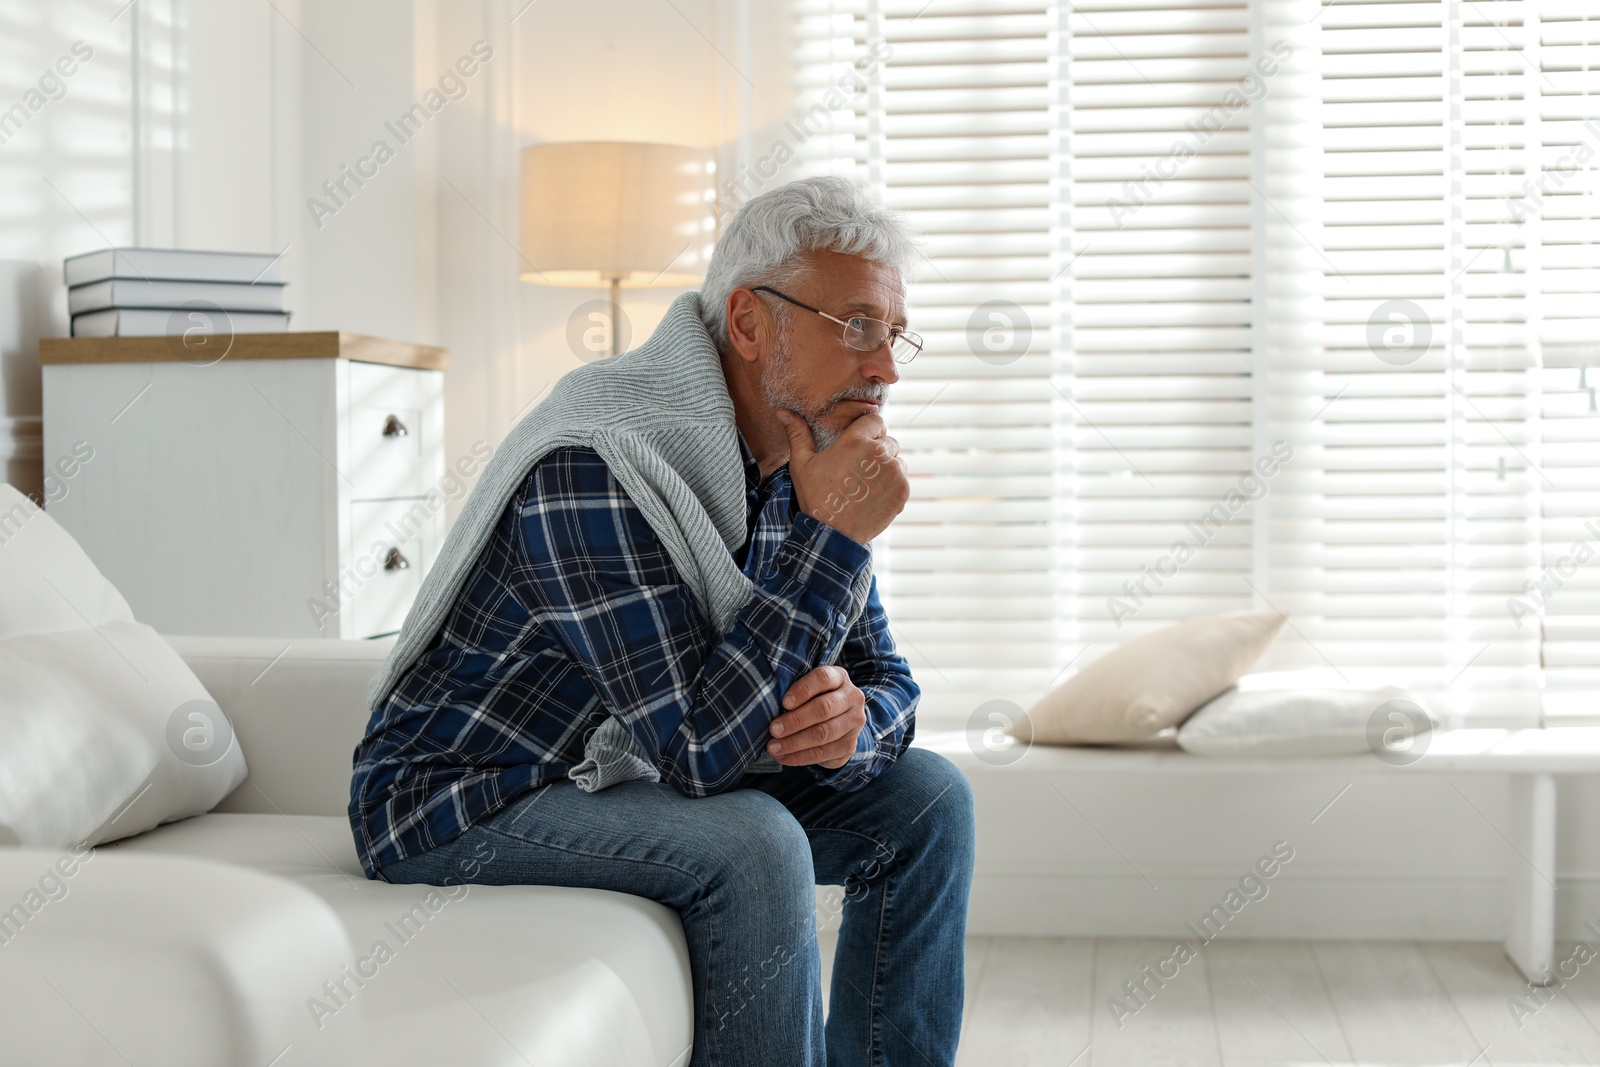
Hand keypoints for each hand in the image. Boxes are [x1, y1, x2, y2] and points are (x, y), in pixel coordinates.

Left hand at [767, 665, 865, 769]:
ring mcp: (854, 723)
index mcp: (840, 677)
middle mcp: (852, 698)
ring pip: (823, 734)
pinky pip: (823, 753)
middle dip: (795, 721)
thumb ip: (795, 691)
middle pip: (823, 708)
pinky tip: (783, 757)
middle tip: (773, 730)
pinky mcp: (849, 746)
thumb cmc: (813, 699)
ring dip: (794, 742)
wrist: (838, 721)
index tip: (784, 703)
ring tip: (773, 747)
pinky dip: (799, 757)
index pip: (823, 678)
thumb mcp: (808, 688)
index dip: (803, 690)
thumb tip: (769, 704)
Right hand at [776, 408, 908, 545]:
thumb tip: (782, 412)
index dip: (867, 431)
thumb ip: (798, 434)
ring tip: (865, 485)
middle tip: (858, 470)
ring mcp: (894, 472)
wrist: (832, 535)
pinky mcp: (903, 490)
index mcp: (855, 440)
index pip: (875, 420)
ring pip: (896, 460)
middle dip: (876, 450)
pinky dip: (892, 486)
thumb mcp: (802, 464)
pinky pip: (902, 480)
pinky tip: (873, 496)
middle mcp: (879, 452)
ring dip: (886, 468)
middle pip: (887, 440)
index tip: (858, 445)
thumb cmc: (815, 497)